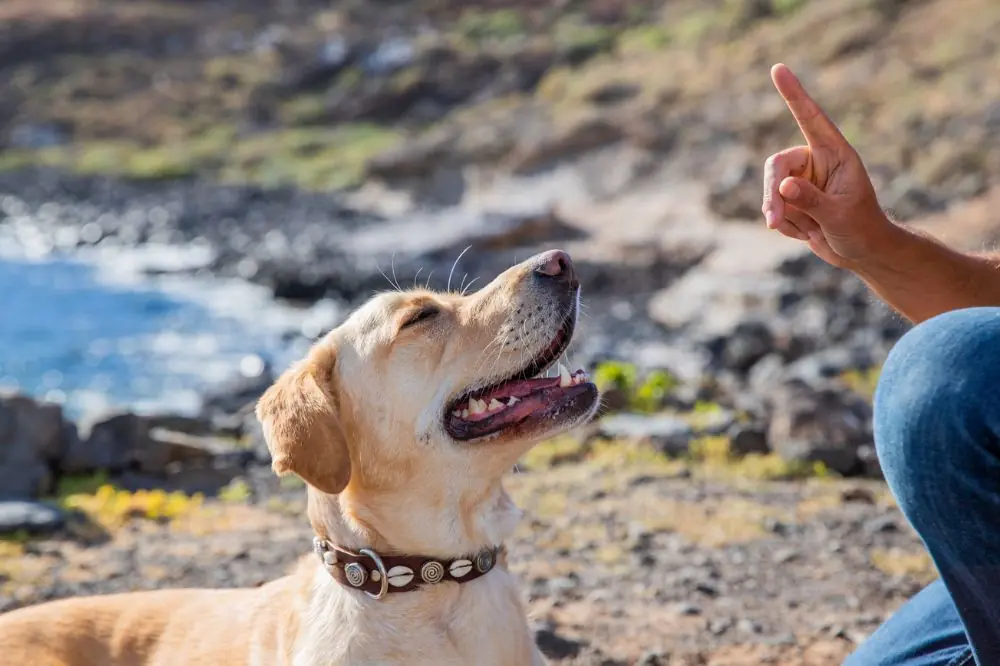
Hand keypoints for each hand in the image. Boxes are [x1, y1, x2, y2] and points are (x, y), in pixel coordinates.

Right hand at [761, 63, 896, 269]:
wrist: (863, 253)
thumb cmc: (861, 229)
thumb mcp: (839, 215)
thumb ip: (811, 200)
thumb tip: (783, 185)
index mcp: (836, 153)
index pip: (811, 119)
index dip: (794, 94)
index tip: (778, 69)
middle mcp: (816, 162)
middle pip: (777, 165)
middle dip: (773, 194)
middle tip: (773, 220)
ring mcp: (803, 181)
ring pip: (771, 188)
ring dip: (779, 213)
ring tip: (798, 233)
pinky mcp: (793, 200)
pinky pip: (773, 207)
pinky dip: (784, 224)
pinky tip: (805, 234)